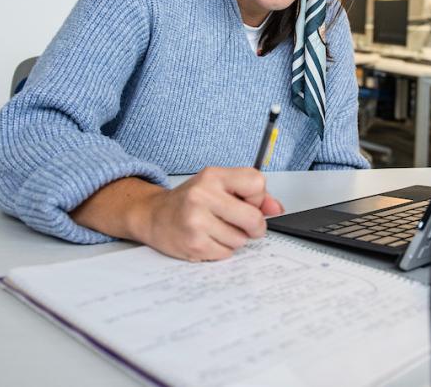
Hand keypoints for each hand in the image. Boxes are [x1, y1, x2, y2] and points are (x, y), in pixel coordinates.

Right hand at [133, 167, 283, 261]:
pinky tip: (207, 239)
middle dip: (254, 226)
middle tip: (244, 225)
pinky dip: (221, 250)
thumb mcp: (218, 186)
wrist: (153, 216)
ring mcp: (197, 221)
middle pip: (253, 217)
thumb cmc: (190, 200)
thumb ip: (250, 194)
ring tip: (216, 229)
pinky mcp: (194, 244)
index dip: (258, 198)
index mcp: (213, 176)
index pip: (257, 184)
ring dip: (235, 239)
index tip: (248, 202)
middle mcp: (203, 195)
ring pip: (241, 239)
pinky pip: (226, 253)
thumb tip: (277, 208)